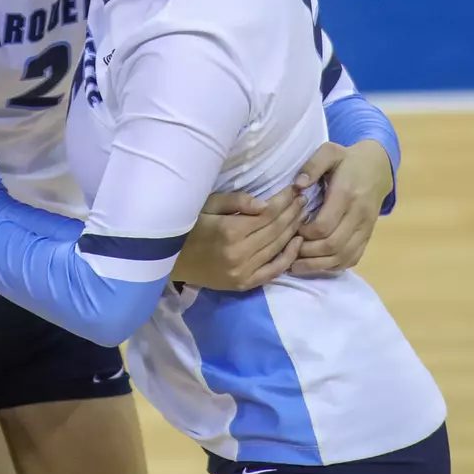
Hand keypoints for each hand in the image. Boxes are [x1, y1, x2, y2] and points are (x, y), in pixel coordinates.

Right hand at [170, 186, 305, 291]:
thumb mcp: (206, 205)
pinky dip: (287, 258)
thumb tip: (266, 204)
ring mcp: (242, 271)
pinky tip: (297, 243)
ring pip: (277, 248)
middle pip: (276, 230)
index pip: (268, 214)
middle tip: (304, 199)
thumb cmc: (186, 227)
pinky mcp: (242, 284)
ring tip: (303, 215)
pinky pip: (272, 271)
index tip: (296, 189)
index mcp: (229, 231)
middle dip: (292, 212)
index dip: (284, 200)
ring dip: (293, 230)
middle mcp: (239, 253)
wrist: (169, 260)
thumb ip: (235, 202)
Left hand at [290, 140, 392, 276]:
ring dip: (318, 264)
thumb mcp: (329, 152)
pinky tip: (316, 264)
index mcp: (346, 194)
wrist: (377, 168)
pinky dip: (333, 265)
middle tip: (290, 252)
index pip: (324, 226)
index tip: (292, 231)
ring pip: (343, 257)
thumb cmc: (347, 160)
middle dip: (308, 253)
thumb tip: (298, 186)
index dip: (304, 234)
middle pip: (333, 245)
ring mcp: (366, 228)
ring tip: (297, 265)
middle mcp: (359, 214)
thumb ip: (312, 165)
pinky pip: (353, 258)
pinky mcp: (368, 236)